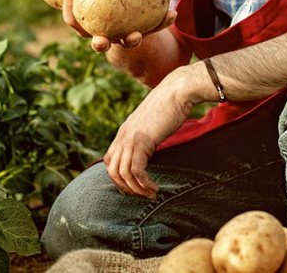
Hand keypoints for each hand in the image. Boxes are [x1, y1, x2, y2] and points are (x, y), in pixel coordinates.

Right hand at [27, 0, 175, 51]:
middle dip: (98, 43)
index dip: (70, 6)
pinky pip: (154, 29)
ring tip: (135, 35)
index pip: (73, 20)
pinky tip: (173, 13)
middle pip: (97, 43)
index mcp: (86, 25)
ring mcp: (123, 38)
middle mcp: (103, 36)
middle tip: (99, 40)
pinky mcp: (144, 34)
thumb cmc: (95, 3)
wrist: (124, 23)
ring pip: (127, 42)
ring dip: (132, 39)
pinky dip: (163, 22)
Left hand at [103, 77, 193, 197]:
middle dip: (126, 188)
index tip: (134, 186)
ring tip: (150, 194)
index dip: (118, 178)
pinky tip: (155, 188)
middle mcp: (122, 135)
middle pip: (112, 170)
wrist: (177, 91)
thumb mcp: (152, 123)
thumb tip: (150, 148)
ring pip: (123, 173)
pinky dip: (144, 183)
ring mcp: (130, 138)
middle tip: (142, 194)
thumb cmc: (170, 106)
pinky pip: (136, 170)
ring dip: (136, 189)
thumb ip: (146, 136)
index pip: (109, 161)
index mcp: (124, 132)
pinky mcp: (142, 141)